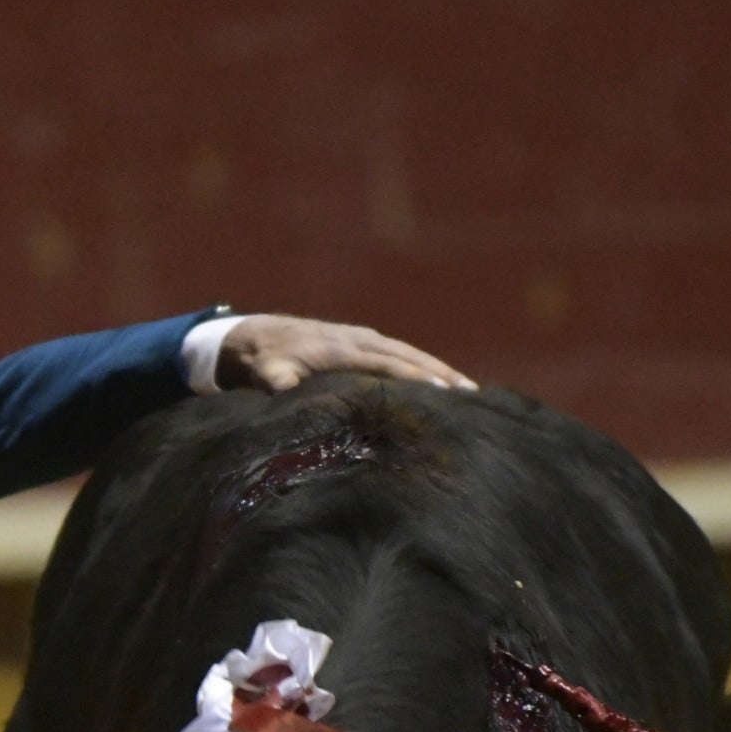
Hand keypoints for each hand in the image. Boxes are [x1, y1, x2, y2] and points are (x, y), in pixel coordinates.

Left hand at [217, 315, 473, 393]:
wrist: (257, 337)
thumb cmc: (263, 361)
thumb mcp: (266, 372)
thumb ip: (277, 381)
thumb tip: (285, 387)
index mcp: (342, 349)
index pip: (387, 364)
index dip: (415, 377)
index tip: (443, 391)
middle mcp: (360, 340)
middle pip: (409, 357)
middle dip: (442, 373)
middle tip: (473, 394)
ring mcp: (365, 340)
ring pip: (411, 355)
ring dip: (440, 370)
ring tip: (470, 391)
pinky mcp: (365, 344)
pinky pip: (401, 356)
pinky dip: (425, 368)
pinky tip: (443, 384)